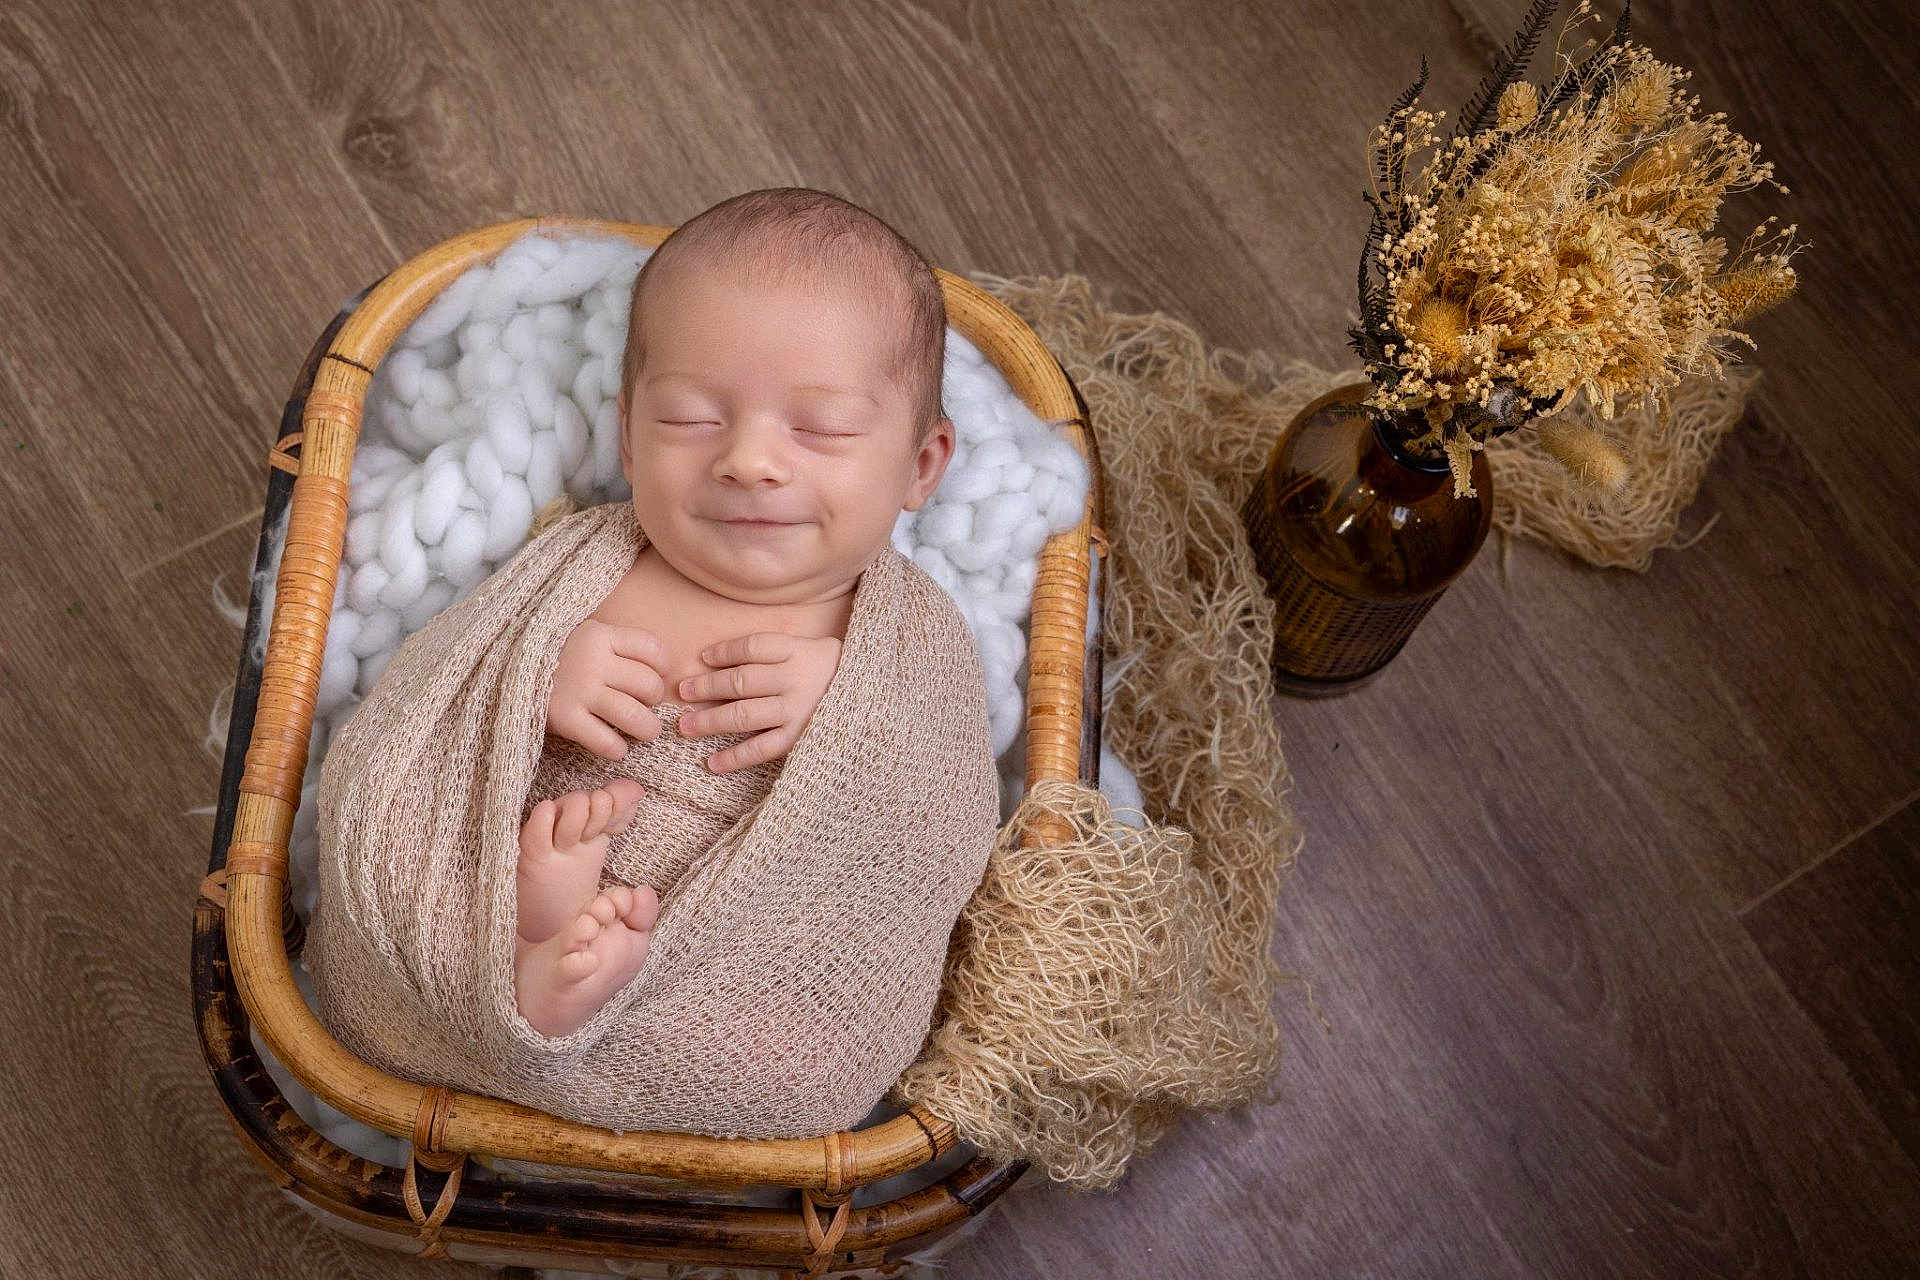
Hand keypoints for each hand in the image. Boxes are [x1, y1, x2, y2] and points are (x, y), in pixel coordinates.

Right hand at [546, 619, 672, 761]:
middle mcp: (592, 661)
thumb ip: (615, 647)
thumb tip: (660, 672)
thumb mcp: (584, 638)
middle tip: (644, 706)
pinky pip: (606, 741)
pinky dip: (617, 749)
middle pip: (649, 685)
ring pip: (634, 716)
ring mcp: (579, 690)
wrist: (504, 670)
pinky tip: (616, 748)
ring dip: (647, 729)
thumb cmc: (554, 658)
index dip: (662, 668)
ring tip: (643, 732)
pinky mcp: (565, 719)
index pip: (653, 650)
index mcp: (600, 636)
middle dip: (654, 701)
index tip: (654, 677)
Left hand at [674, 632, 842, 773]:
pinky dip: (735, 757)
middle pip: (741, 681)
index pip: (753, 647)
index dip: (724, 652)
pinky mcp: (800, 738)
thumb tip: (720, 660)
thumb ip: (774, 652)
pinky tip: (713, 763)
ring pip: (744, 714)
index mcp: (798, 652)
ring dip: (710, 721)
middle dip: (706, 687)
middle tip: (681, 693)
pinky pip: (761, 748)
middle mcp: (794, 680)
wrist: (875, 701)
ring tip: (685, 727)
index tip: (704, 657)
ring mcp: (797, 711)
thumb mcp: (810, 649)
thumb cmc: (832, 673)